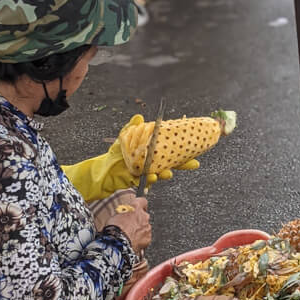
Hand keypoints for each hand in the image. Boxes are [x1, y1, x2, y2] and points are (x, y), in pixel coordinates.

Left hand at [62, 114, 199, 201]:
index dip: (184, 153)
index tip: (195, 152)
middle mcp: (153, 164)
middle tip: (193, 163)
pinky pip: (146, 182)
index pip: (171, 152)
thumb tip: (138, 117)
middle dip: (183, 165)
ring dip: (166, 174)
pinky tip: (153, 178)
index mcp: (153, 153)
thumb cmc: (116, 153)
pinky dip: (150, 180)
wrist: (104, 169)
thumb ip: (132, 127)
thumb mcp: (124, 138)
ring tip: (168, 172)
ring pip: (160, 174)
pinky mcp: (138, 181)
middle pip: (172, 165)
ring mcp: (147, 173)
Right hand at [110, 197, 151, 252]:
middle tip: (129, 226)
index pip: (142, 201)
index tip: (137, 209)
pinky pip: (145, 237)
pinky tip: (133, 242)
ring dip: (139, 230)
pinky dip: (141, 239)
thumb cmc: (114, 228)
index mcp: (135, 207)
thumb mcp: (115, 216)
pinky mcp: (148, 237)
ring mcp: (147, 227)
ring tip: (129, 236)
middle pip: (143, 216)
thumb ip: (124, 213)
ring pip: (145, 227)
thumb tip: (123, 216)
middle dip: (138, 220)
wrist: (118, 242)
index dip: (140, 205)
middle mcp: (144, 215)